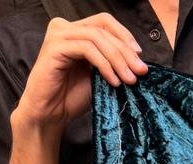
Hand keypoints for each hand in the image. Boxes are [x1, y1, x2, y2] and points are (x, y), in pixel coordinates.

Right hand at [13, 13, 147, 135]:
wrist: (51, 113)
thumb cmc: (72, 96)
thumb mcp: (99, 76)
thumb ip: (113, 63)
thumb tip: (138, 61)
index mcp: (76, 31)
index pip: (105, 22)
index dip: (125, 36)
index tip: (140, 57)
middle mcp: (65, 27)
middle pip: (103, 28)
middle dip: (126, 51)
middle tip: (140, 71)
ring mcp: (58, 35)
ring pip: (97, 37)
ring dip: (117, 59)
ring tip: (129, 79)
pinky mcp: (54, 47)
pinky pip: (86, 49)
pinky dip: (104, 64)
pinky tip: (113, 81)